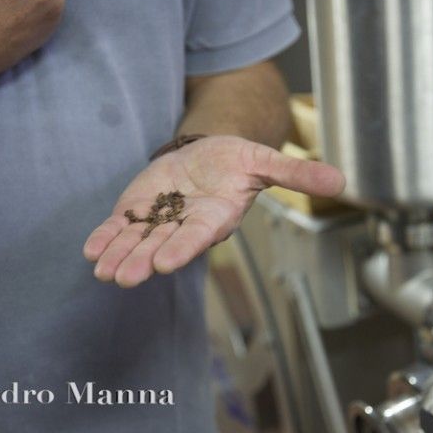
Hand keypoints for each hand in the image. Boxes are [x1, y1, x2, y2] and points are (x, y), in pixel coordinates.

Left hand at [83, 135, 344, 287]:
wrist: (208, 154)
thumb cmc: (237, 161)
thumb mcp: (264, 161)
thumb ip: (296, 174)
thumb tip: (342, 181)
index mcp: (215, 216)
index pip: (199, 235)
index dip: (182, 247)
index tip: (164, 262)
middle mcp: (185, 225)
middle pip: (162, 245)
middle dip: (143, 261)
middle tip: (125, 278)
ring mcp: (159, 220)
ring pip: (136, 240)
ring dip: (119, 255)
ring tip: (102, 271)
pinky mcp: (139, 210)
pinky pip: (120, 226)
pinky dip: (105, 237)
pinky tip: (90, 250)